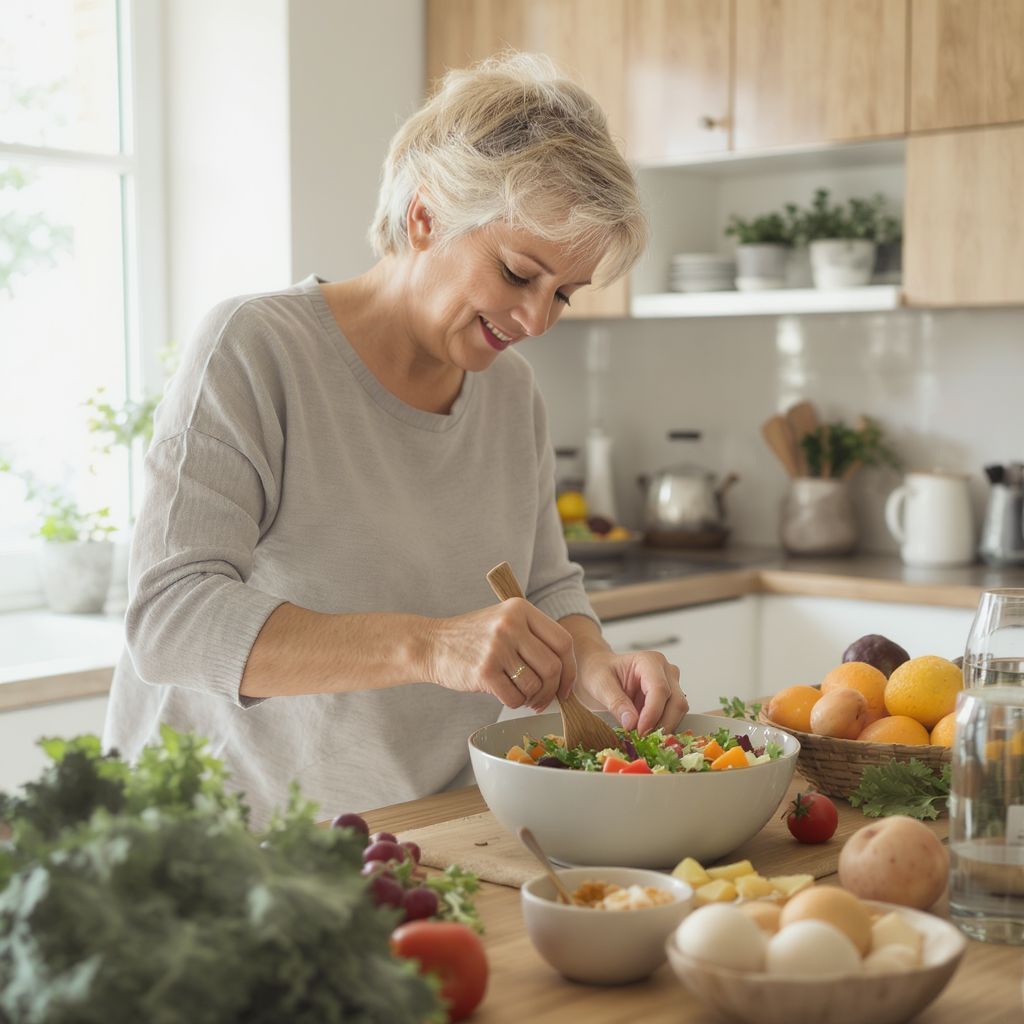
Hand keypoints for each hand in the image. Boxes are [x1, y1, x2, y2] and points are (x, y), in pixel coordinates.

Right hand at [425, 598, 575, 710]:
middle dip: (552, 690)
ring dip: (531, 698)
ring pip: (535, 685)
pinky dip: (513, 702)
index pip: (563, 642)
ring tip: (520, 694)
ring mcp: (497, 647)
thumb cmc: (474, 638)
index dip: (570, 669)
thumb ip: (534, 639)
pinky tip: (504, 694)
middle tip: (542, 699)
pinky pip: (514, 698)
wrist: (432, 644)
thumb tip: (566, 678)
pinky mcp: (484, 671)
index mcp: (521, 609)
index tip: (566, 686)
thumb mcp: (504, 621)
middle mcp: (511, 624)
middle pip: (553, 667)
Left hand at [577, 648, 687, 734]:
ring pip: (678, 711)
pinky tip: (645, 731)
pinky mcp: (670, 697)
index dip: (652, 713)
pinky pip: (673, 716)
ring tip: (640, 735)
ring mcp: (671, 683)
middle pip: (676, 702)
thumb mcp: (601, 685)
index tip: (640, 731)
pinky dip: (661, 727)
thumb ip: (616, 703)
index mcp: (649, 661)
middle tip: (641, 738)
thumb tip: (632, 723)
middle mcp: (666, 670)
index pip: (660, 689)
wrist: (599, 670)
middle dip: (661, 724)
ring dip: (662, 727)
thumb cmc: (599, 672)